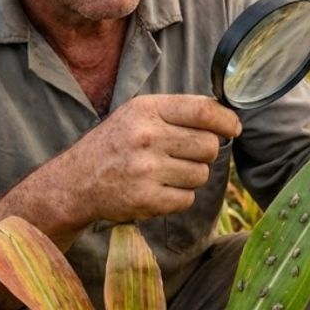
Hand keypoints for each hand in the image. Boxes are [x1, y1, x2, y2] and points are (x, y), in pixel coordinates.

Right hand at [0, 94, 241, 244]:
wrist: (76, 181)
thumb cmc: (115, 145)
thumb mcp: (138, 114)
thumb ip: (177, 112)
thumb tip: (225, 118)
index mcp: (146, 109)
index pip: (204, 110)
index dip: (226, 120)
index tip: (233, 128)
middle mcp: (146, 137)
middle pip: (208, 145)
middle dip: (205, 152)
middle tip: (186, 155)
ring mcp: (146, 170)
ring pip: (201, 174)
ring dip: (191, 176)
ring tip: (166, 172)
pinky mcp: (146, 199)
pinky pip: (187, 199)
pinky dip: (178, 197)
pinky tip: (158, 189)